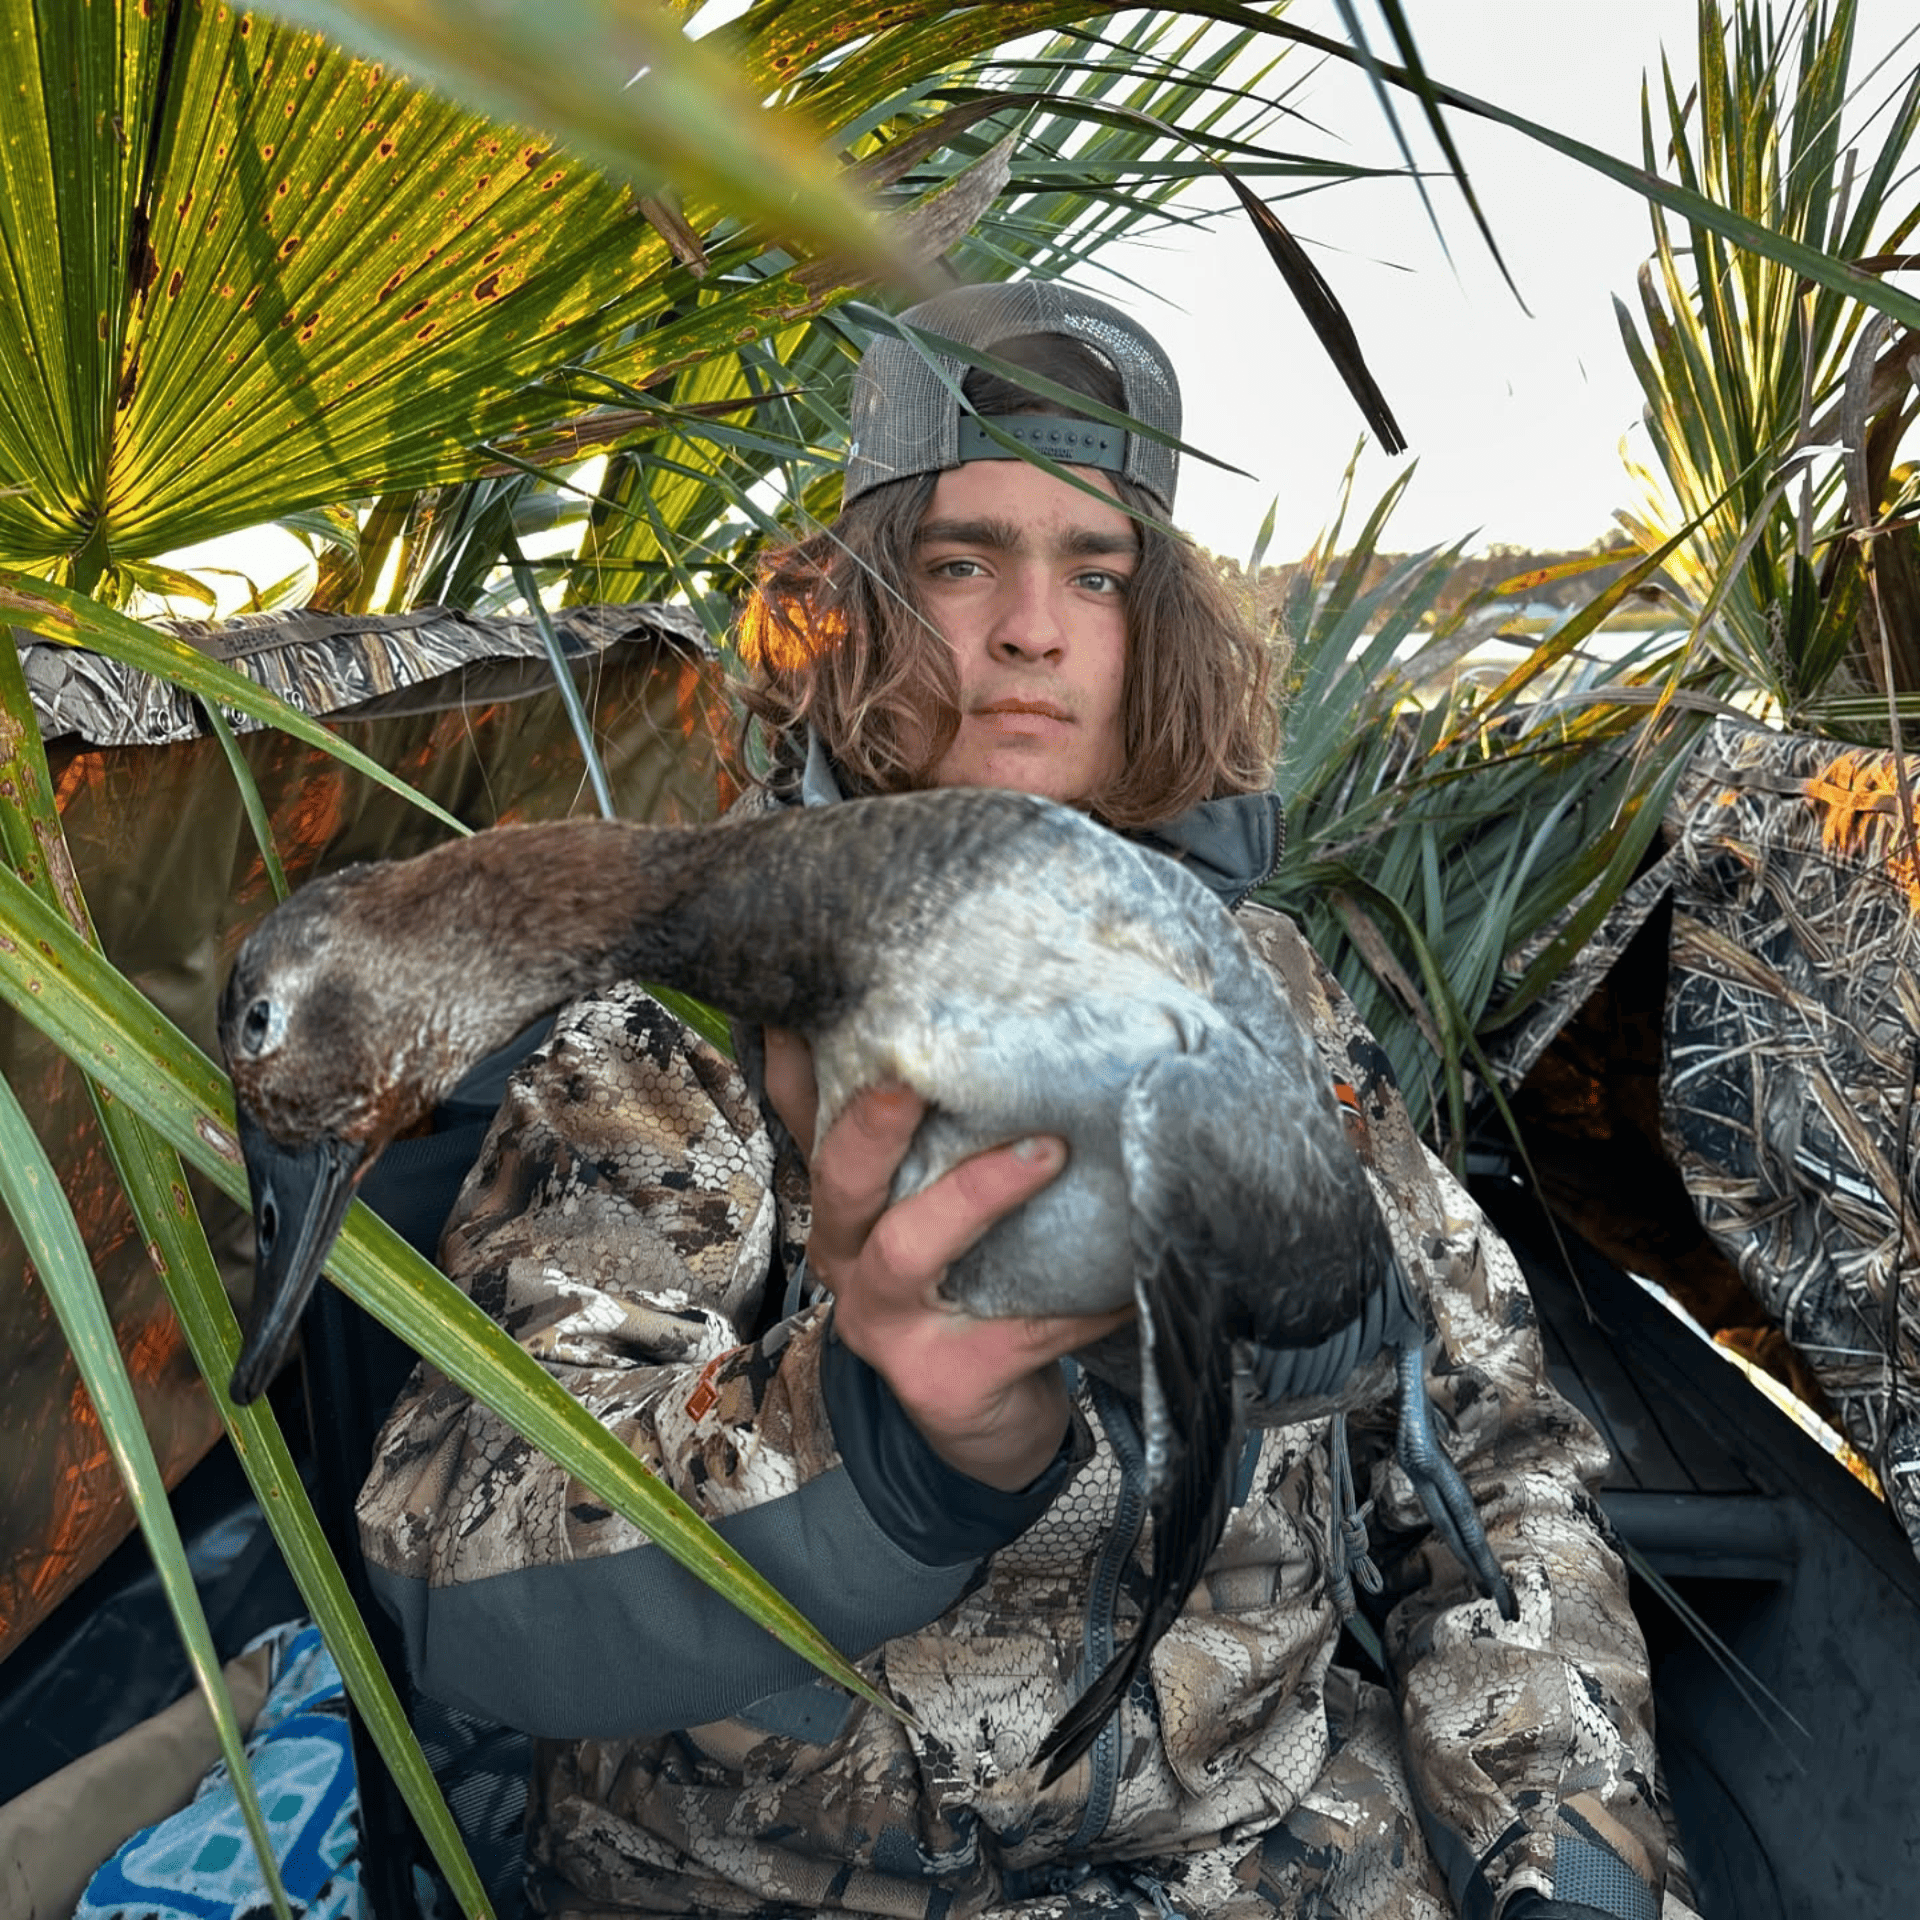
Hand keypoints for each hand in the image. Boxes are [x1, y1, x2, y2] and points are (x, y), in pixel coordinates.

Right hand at [763, 1027, 1131, 1489]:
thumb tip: (911, 1028)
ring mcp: (887, 1325)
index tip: (806, 1011)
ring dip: (979, 1193)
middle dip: (875, 1125)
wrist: (979, 1425)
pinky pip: (1022, 1328)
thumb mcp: (917, 1210)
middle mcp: (845, 1260)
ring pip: (912, 1248)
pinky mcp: (945, 1379)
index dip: (795, 1065)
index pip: (803, 1121)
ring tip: (1049, 1151)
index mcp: (841, 1208)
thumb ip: (915, 1134)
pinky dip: (1082, 1302)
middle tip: (915, 1077)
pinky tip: (1129, 1277)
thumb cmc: (958, 1286)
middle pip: (841, 1181)